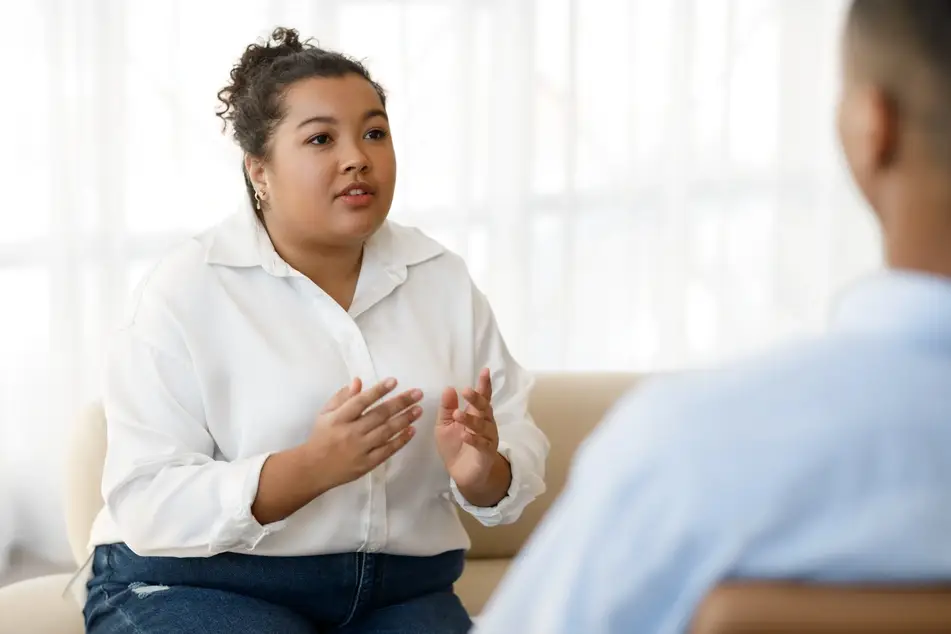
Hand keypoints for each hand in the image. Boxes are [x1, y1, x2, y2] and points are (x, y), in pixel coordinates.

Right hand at [304, 377, 422, 492]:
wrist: (313, 469)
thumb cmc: (321, 437)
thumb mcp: (325, 413)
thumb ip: (342, 397)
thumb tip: (358, 381)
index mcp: (339, 418)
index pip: (361, 401)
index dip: (378, 391)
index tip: (394, 381)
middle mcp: (351, 432)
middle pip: (379, 415)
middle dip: (401, 402)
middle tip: (417, 393)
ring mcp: (360, 449)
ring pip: (386, 431)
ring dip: (405, 419)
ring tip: (419, 410)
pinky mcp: (367, 463)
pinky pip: (387, 450)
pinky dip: (401, 440)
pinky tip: (412, 430)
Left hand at [435, 368, 501, 489]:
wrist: (462, 474)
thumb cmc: (454, 446)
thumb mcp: (445, 425)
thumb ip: (447, 408)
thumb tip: (448, 388)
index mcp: (476, 414)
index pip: (482, 396)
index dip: (484, 384)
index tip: (485, 370)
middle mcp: (486, 423)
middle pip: (484, 408)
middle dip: (477, 398)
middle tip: (466, 391)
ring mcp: (488, 438)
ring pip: (482, 426)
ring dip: (470, 420)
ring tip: (457, 415)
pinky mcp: (486, 453)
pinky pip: (482, 444)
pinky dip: (474, 440)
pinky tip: (465, 435)